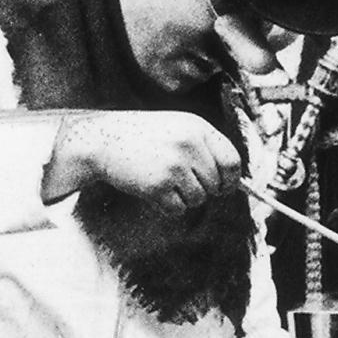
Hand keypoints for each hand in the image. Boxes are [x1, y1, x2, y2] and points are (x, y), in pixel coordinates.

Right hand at [47, 111, 239, 213]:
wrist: (104, 140)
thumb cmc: (143, 136)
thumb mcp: (178, 128)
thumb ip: (205, 147)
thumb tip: (233, 180)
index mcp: (199, 128)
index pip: (232, 161)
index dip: (230, 180)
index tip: (223, 187)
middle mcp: (190, 145)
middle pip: (216, 185)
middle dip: (203, 190)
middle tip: (181, 183)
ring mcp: (175, 165)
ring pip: (198, 199)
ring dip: (183, 198)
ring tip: (163, 181)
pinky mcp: (159, 185)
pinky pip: (178, 209)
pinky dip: (167, 206)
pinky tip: (152, 190)